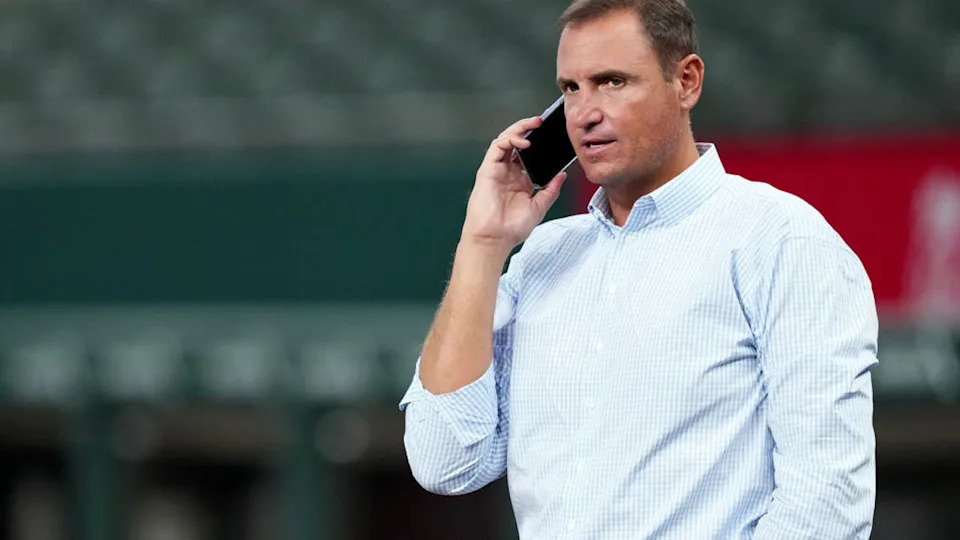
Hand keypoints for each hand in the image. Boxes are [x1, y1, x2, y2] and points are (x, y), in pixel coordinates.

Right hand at [460, 116, 566, 253]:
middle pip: (517, 142)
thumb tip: (562, 175)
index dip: (539, 142)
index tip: (553, 136)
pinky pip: (497, 147)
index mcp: (519, 180)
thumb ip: (550, 190)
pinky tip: (523, 141)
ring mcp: (497, 170)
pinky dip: (510, 139)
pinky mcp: (487, 169)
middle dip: (528, 128)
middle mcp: (507, 172)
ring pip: (506, 140)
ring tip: (534, 123)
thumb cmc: (512, 229)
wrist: (495, 239)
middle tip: (543, 121)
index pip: (529, 154)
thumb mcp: (539, 207)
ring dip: (519, 128)